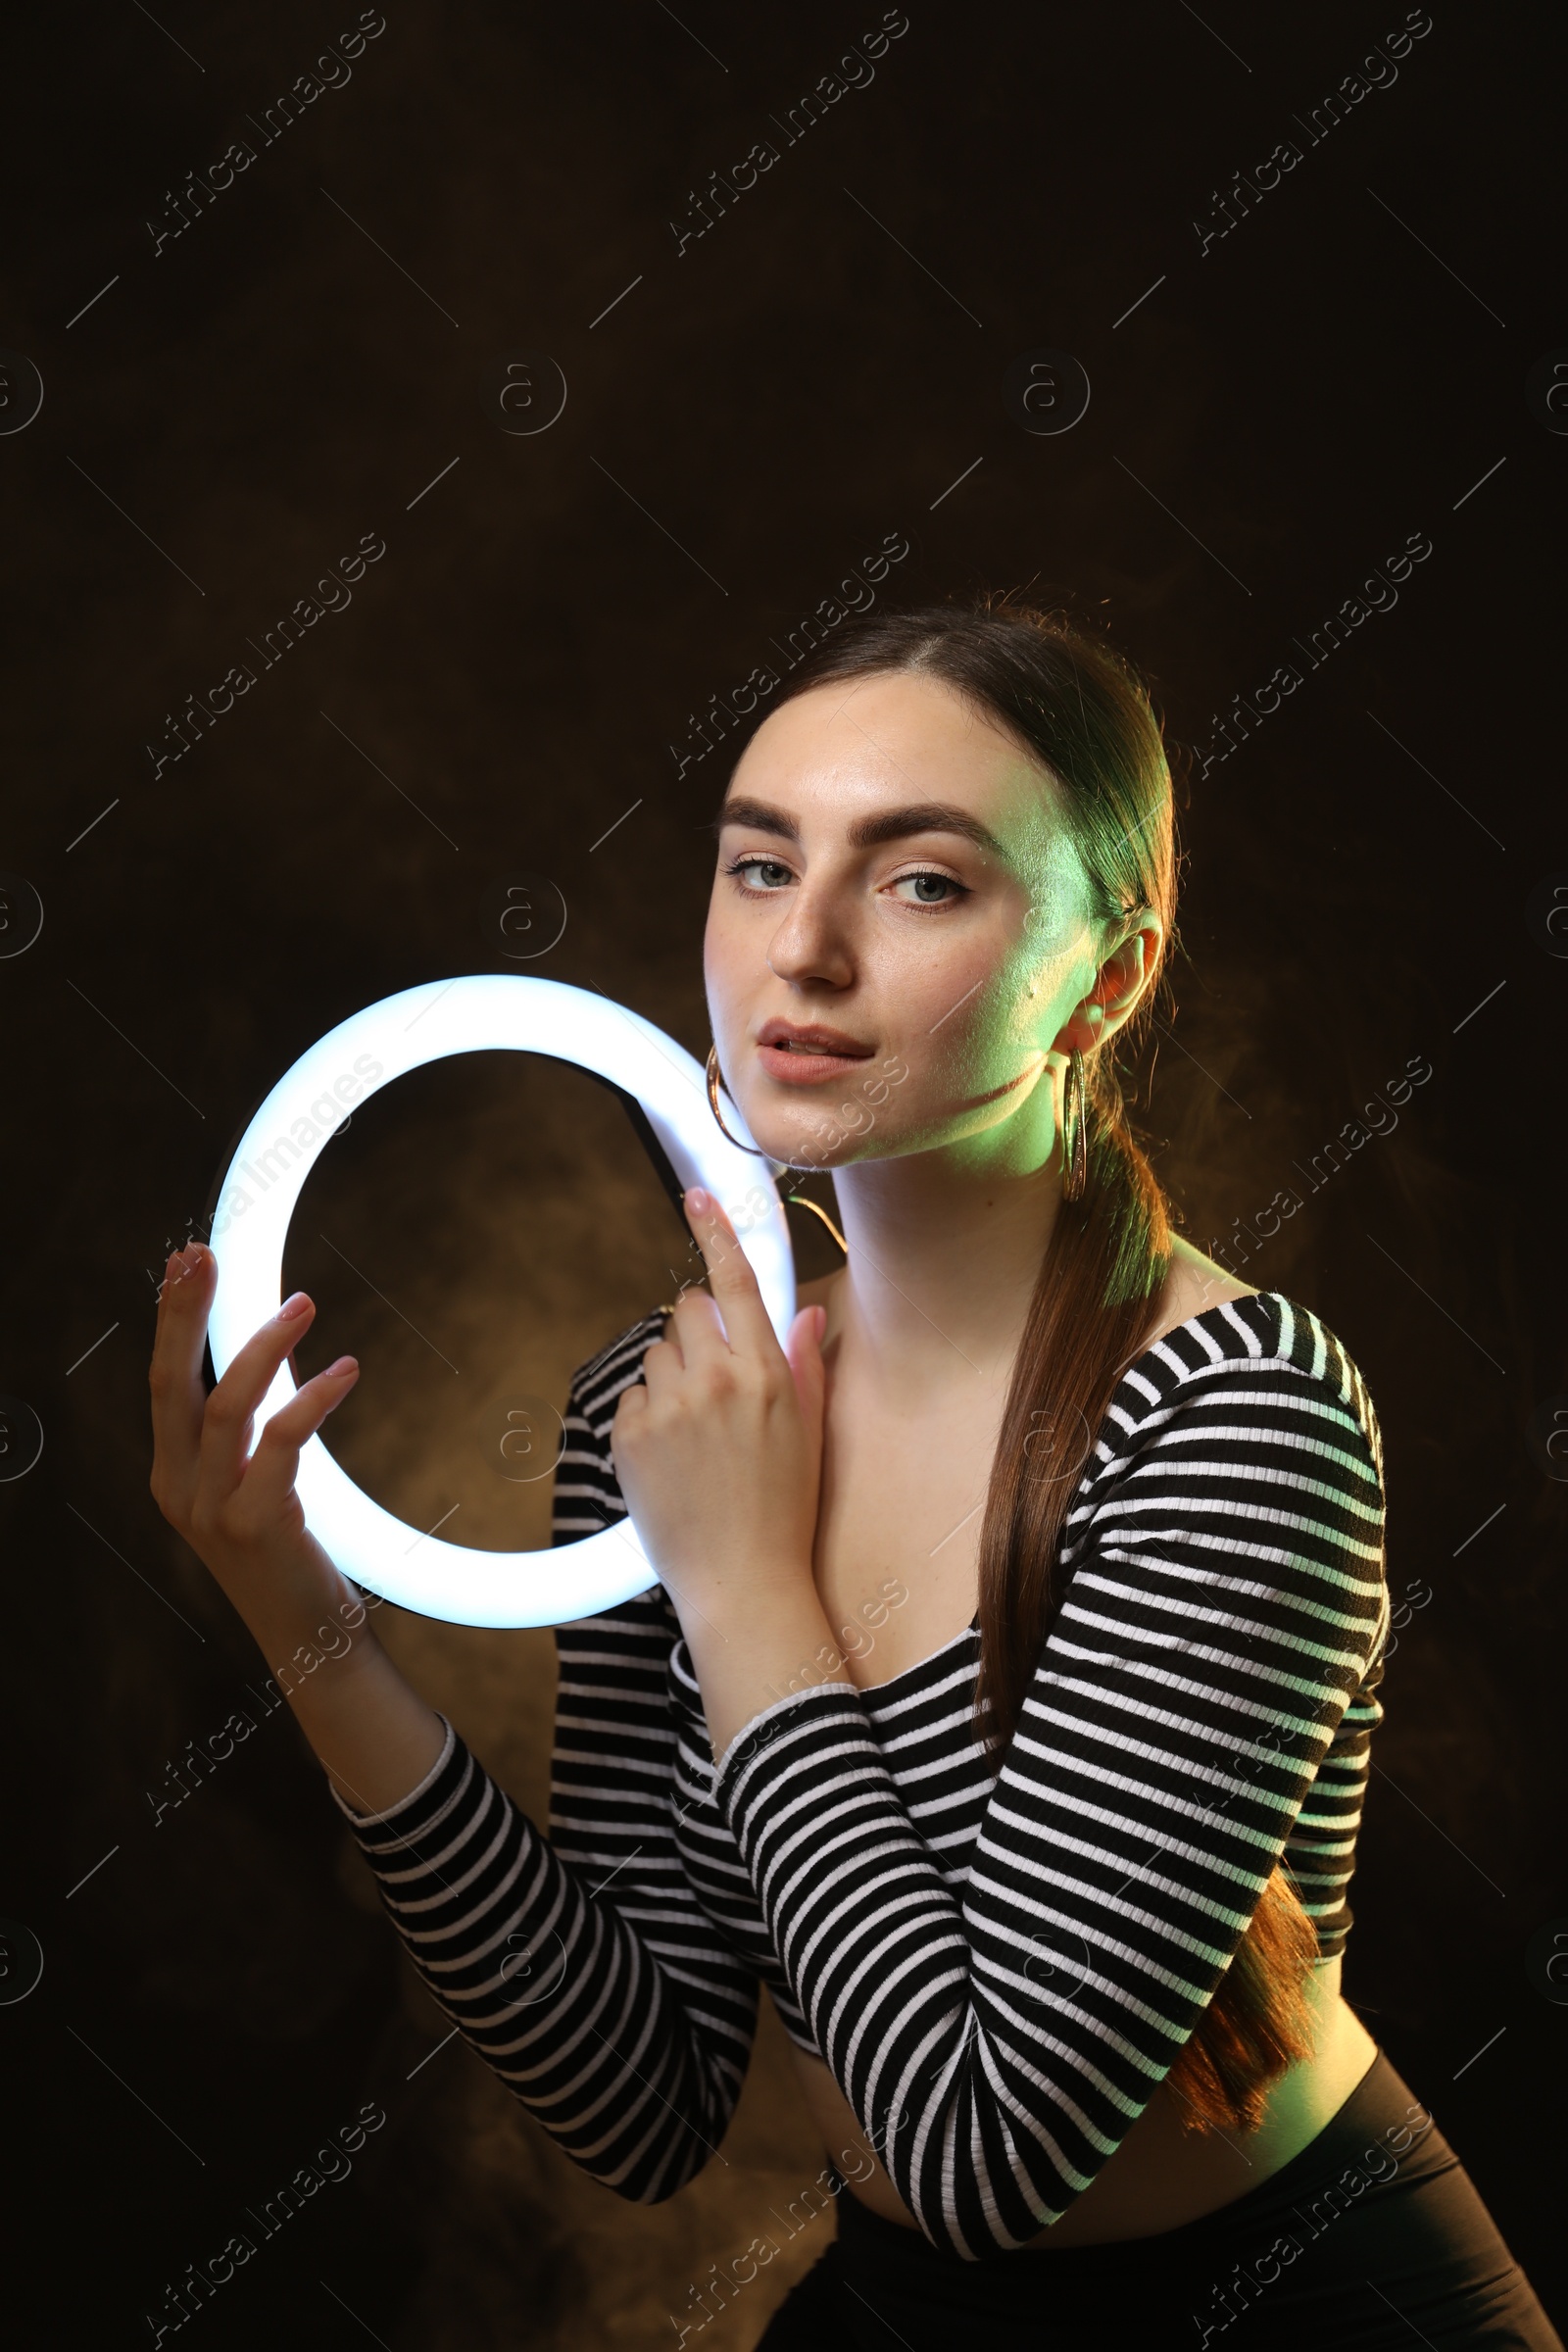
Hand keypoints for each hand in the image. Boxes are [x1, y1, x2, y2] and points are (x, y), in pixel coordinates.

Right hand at [148, 1244, 363, 1656]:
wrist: (312, 1642)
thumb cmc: (290, 1558)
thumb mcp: (252, 1489)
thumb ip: (245, 1435)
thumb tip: (262, 1357)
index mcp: (173, 1476)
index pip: (163, 1383)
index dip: (172, 1319)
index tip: (187, 1260)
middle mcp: (180, 1490)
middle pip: (171, 1384)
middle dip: (183, 1314)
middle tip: (203, 1253)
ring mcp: (211, 1511)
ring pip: (225, 1407)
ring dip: (264, 1346)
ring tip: (304, 1303)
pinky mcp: (256, 1525)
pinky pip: (280, 1443)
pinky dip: (312, 1399)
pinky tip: (347, 1370)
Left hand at [610, 1188, 826, 1643]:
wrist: (741, 1582)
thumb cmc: (786, 1510)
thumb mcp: (810, 1433)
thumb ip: (806, 1364)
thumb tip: (807, 1315)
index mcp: (767, 1374)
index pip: (738, 1282)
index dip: (716, 1232)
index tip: (696, 1195)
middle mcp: (715, 1381)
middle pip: (690, 1310)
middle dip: (701, 1332)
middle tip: (717, 1382)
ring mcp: (668, 1408)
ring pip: (657, 1353)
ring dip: (673, 1376)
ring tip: (698, 1433)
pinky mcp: (630, 1438)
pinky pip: (632, 1397)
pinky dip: (648, 1417)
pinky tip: (673, 1457)